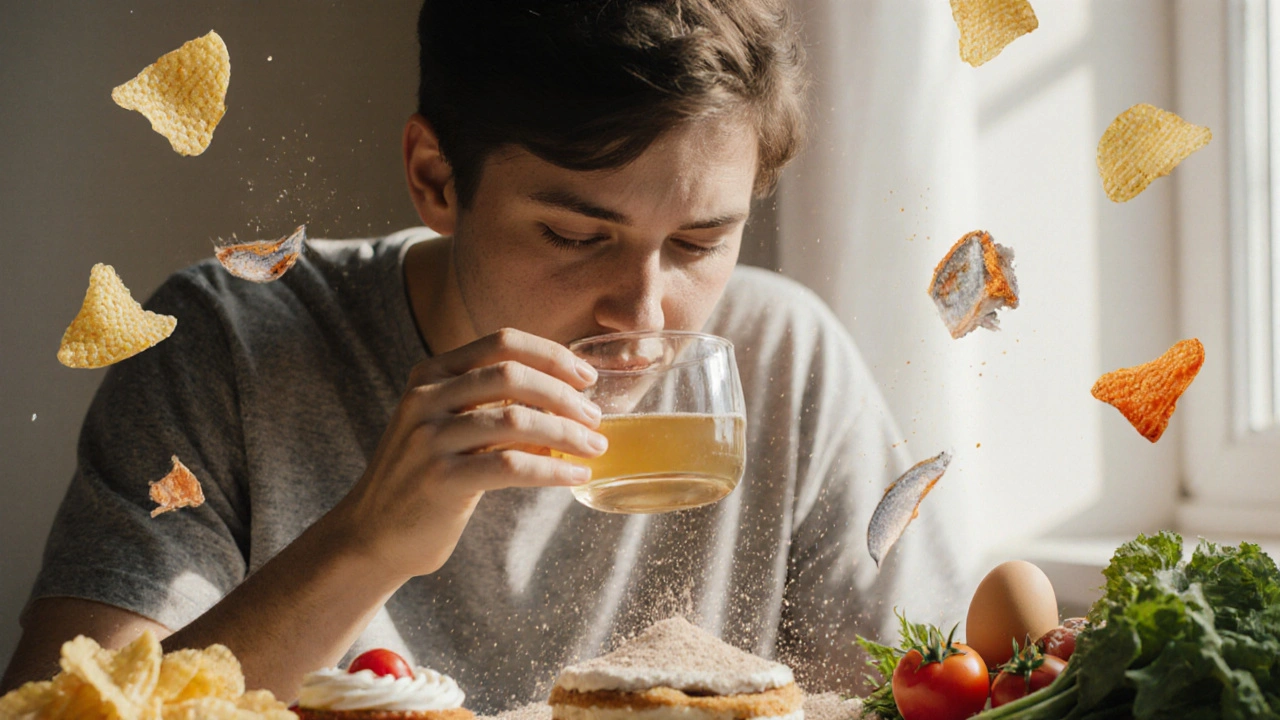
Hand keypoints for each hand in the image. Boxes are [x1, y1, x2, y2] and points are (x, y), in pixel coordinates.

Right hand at [325, 328, 605, 578]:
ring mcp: (429, 438)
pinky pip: (511, 466)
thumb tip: (568, 399)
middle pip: (513, 375)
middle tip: (595, 418)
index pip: (501, 343)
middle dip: (565, 395)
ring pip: (517, 420)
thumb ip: (491, 404)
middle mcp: (425, 398)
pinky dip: (552, 469)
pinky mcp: (440, 480)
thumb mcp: (447, 425)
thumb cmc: (425, 477)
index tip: (586, 377)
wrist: (373, 534)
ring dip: (567, 433)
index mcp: (430, 374)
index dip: (551, 355)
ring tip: (595, 447)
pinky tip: (575, 476)